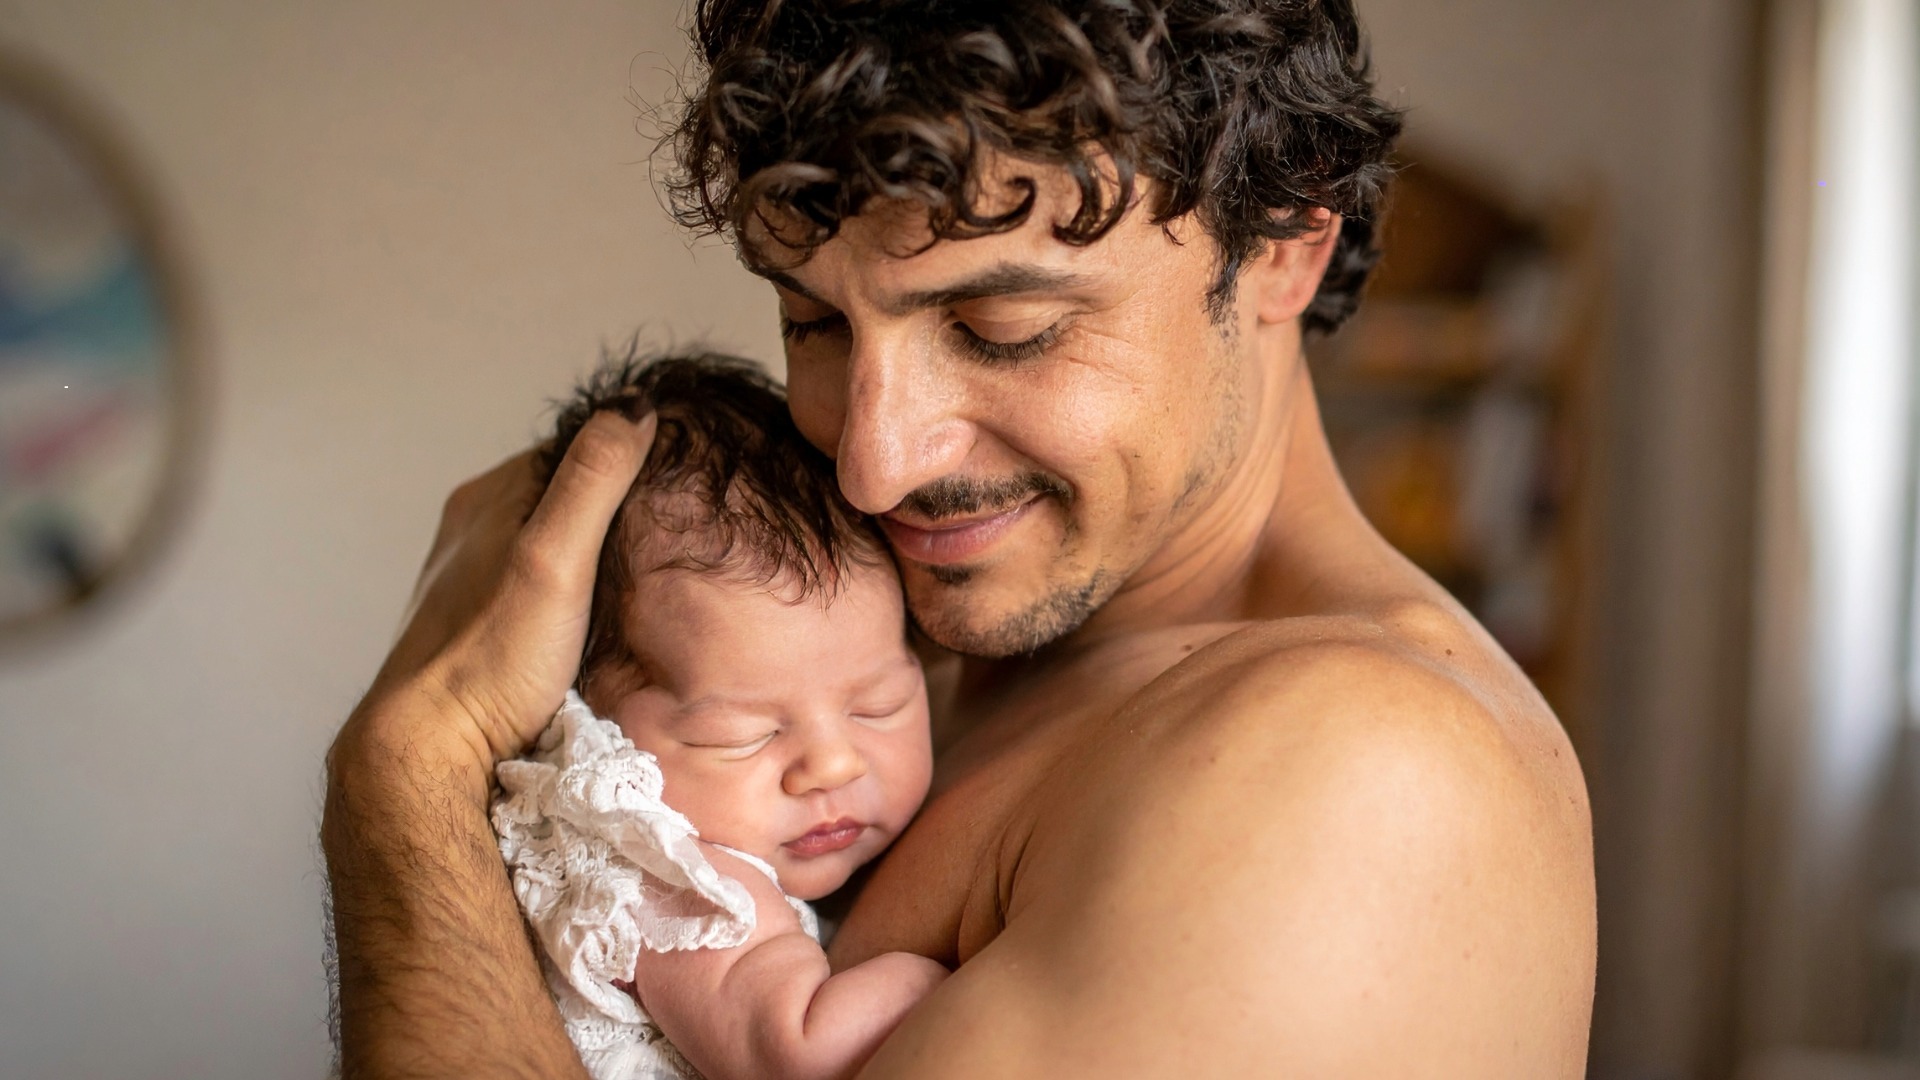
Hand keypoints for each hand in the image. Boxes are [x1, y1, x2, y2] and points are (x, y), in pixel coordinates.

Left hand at [340, 409, 657, 801]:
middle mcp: (471, 530)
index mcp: (486, 498)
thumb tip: (637, 402)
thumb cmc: (494, 658)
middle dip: (615, 503)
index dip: (629, 458)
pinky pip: (536, 581)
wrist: (432, 752)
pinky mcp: (477, 622)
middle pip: (561, 494)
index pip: (575, 449)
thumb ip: (593, 480)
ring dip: (594, 548)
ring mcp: (469, 578)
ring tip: (644, 570)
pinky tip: (597, 612)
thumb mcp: (556, 559)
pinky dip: (572, 583)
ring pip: (548, 539)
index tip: (679, 484)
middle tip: (672, 529)